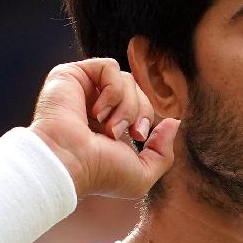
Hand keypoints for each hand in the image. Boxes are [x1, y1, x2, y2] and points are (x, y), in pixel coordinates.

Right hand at [29, 58, 181, 199]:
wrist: (68, 164)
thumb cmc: (99, 174)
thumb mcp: (142, 175)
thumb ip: (163, 152)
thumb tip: (173, 122)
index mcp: (108, 124)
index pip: (141, 104)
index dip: (146, 115)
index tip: (138, 135)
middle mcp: (95, 105)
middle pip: (136, 89)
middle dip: (138, 111)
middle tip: (120, 133)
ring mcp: (83, 89)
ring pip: (126, 78)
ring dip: (125, 106)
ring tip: (107, 127)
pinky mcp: (71, 75)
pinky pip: (109, 67)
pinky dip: (112, 90)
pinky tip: (97, 111)